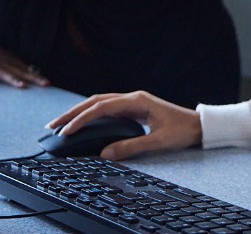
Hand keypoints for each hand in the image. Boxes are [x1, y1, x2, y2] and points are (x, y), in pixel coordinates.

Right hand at [0, 43, 49, 88]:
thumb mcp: (9, 61)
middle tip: (44, 84)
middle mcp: (5, 64)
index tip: (47, 83)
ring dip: (13, 79)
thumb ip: (20, 68)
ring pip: (4, 74)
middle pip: (20, 73)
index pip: (27, 71)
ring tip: (22, 85)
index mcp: (12, 63)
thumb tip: (35, 74)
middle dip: (32, 78)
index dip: (37, 77)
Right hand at [46, 90, 200, 160]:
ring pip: (99, 103)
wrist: (198, 125)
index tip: (66, 132)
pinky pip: (107, 109)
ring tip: (61, 125)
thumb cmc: (181, 131)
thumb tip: (105, 154)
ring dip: (79, 112)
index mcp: (137, 101)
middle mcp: (132, 98)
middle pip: (95, 101)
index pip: (102, 107)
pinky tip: (82, 124)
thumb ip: (132, 147)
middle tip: (52, 126)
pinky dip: (91, 115)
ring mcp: (132, 102)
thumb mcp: (158, 141)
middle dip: (72, 113)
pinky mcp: (133, 109)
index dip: (82, 119)